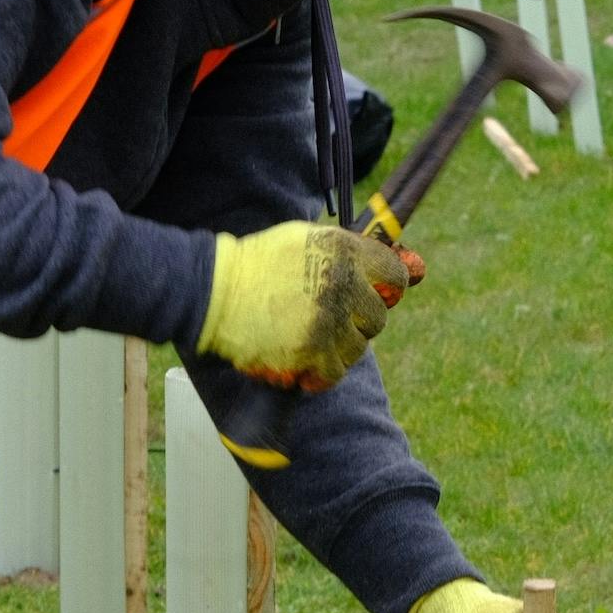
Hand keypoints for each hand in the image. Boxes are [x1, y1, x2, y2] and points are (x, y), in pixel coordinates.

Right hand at [198, 222, 418, 387]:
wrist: (217, 290)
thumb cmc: (260, 262)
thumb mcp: (305, 239)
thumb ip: (346, 251)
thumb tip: (389, 267)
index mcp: (344, 251)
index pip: (394, 276)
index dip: (388, 288)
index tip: (376, 295)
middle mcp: (343, 284)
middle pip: (378, 317)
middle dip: (359, 321)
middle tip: (334, 320)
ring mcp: (328, 319)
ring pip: (358, 348)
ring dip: (340, 348)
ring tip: (315, 340)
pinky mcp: (311, 350)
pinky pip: (335, 372)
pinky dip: (323, 373)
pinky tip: (308, 365)